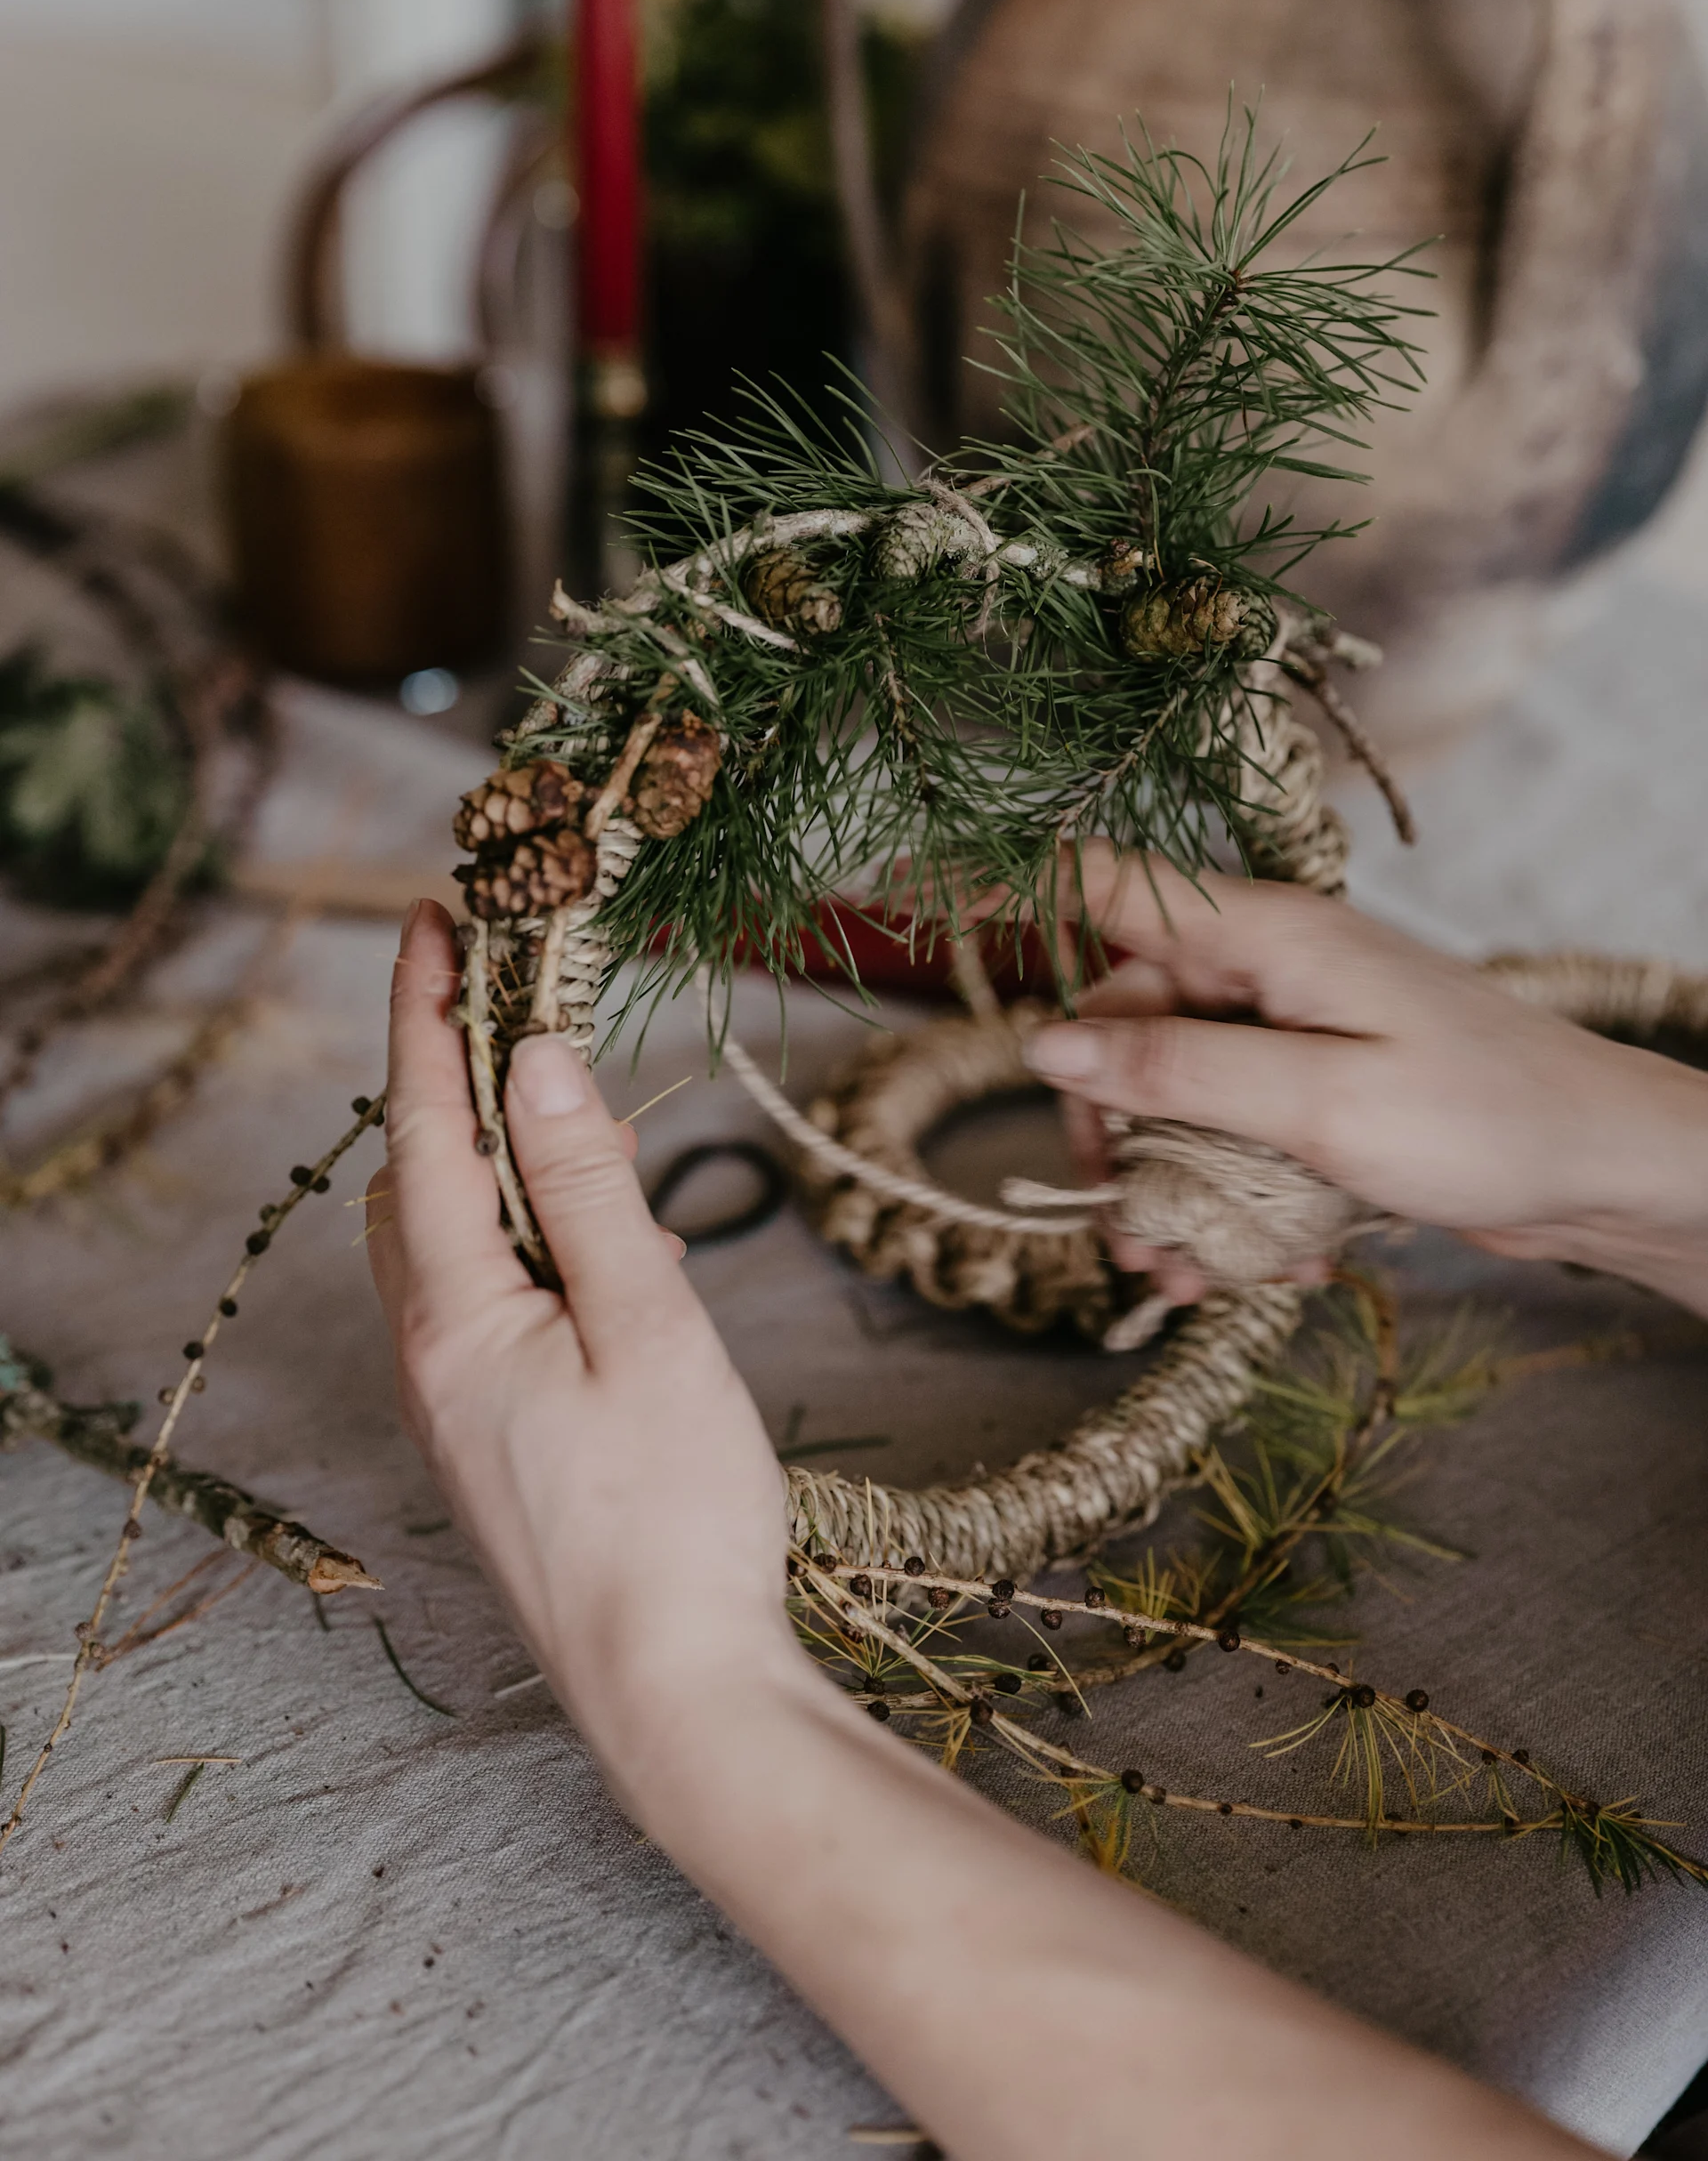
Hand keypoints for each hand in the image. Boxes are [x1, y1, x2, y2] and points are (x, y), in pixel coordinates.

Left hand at [366, 900, 806, 1799]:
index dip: (427, 1014)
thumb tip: (539, 1062)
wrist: (671, 1689)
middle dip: (440, 1071)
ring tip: (537, 1096)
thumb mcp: (648, 1329)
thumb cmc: (674, 1515)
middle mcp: (430, 1355)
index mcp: (458, 1315)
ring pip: (434, 1242)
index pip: (427, 1125)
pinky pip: (465, 1298)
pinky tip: (565, 1235)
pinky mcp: (488, 1442)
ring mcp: (453, 1405)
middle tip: (493, 986)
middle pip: (411, 1178)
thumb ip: (588, 1191)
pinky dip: (496, 1228)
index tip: (431, 919)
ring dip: (470, 1152)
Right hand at [1025, 848, 1707, 1312]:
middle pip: (1122, 1018)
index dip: (1000, 883)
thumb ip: (1178, 1067)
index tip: (897, 891)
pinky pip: (1226, 1137)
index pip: (1102, 882)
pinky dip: (1222, 1203)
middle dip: (1108, 1123)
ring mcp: (1292, 1030)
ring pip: (1170, 1092)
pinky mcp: (1314, 1091)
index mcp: (1266, 934)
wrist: (1606, 1171)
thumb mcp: (1319, 1102)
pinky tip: (1254, 1266)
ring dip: (1165, 1186)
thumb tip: (1048, 1037)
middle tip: (1127, 1217)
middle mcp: (1268, 970)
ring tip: (1186, 1274)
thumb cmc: (1486, 1117)